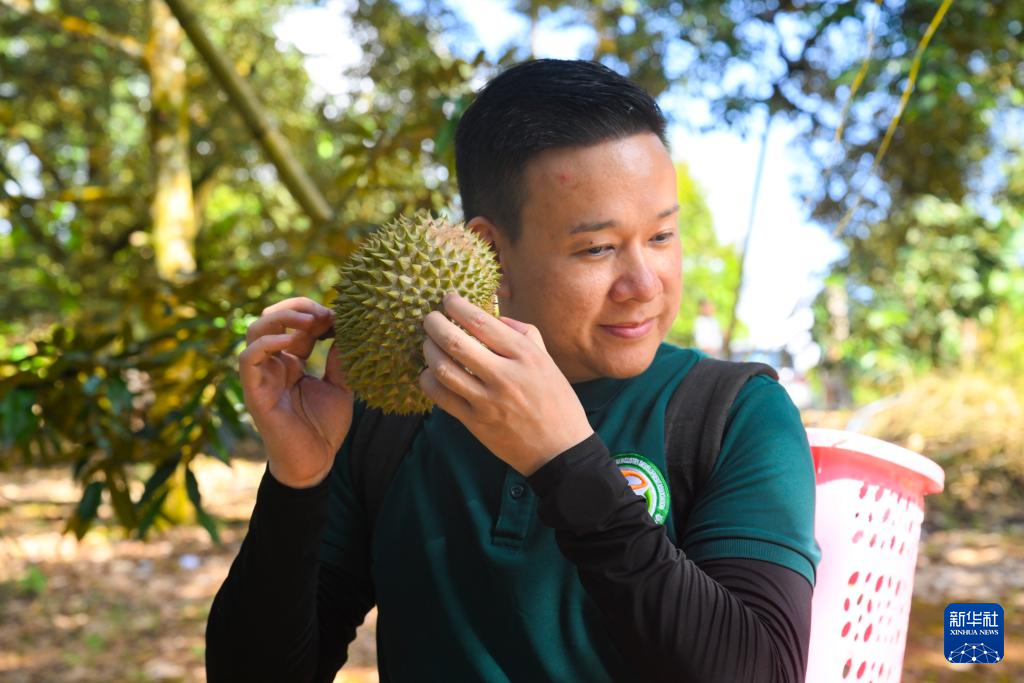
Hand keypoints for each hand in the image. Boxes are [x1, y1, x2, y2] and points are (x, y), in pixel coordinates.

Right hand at [239, 297, 352, 487]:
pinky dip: (265, 344)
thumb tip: (347, 331)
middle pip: (271, 319)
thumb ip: (340, 360)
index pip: (295, 323)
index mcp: (292, 361)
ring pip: (255, 331)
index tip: (340, 316)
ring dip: (281, 319)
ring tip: (311, 322)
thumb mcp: (341, 387)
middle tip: (325, 314)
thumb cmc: (325, 428)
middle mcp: (274, 364)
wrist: (315, 463)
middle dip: (297, 309)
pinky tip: (291, 342)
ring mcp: (263, 376)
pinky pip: (248, 359)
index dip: (314, 313)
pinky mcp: (255, 393)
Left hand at [419, 293, 592, 474]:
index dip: (458, 307)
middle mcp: (506, 376)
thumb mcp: (547, 361)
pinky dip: (429, 380)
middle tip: (429, 318)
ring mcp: (488, 402)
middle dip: (434, 324)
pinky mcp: (476, 423)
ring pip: (443, 369)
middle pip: (455, 342)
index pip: (482, 322)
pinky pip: (441, 397)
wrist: (560, 450)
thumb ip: (523, 334)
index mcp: (526, 356)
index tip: (448, 299)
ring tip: (428, 343)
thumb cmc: (556, 401)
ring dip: (428, 351)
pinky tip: (430, 372)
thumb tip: (494, 315)